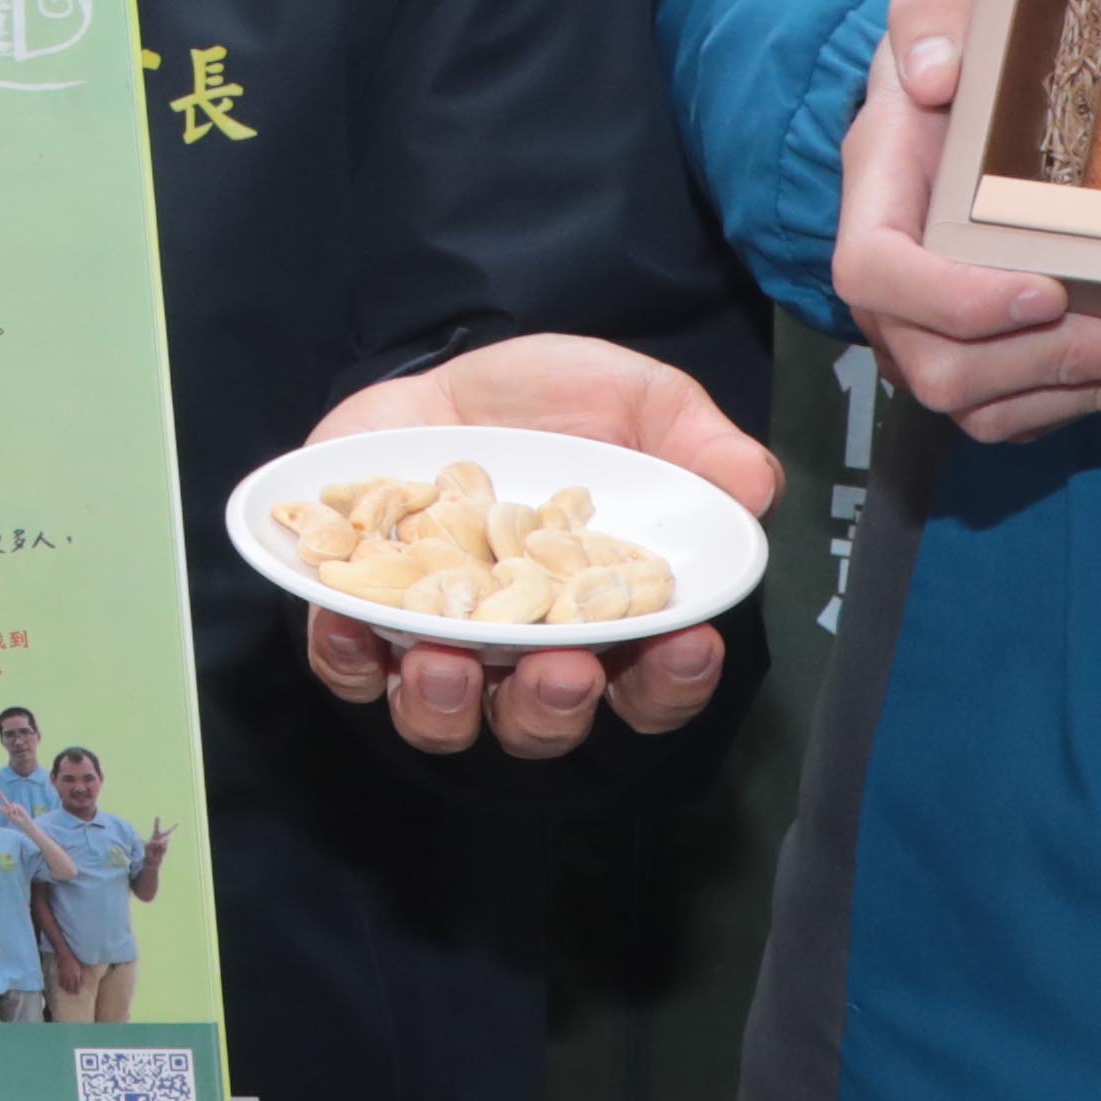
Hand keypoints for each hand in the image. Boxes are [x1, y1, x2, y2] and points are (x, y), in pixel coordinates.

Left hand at [294, 334, 770, 757]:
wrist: (448, 378)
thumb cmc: (556, 406)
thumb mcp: (637, 403)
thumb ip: (695, 445)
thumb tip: (755, 486)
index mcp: (605, 623)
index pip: (650, 687)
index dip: (672, 681)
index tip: (690, 644)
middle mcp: (523, 655)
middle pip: (542, 723)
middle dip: (553, 707)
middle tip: (561, 669)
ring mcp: (438, 644)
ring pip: (440, 717)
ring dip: (443, 703)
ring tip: (443, 660)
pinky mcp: (361, 616)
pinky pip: (346, 666)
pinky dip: (344, 653)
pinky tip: (347, 620)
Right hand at [831, 0, 1100, 441]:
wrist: (975, 64)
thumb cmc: (962, 28)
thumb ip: (929, 14)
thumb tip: (935, 74)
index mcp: (875, 192)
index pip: (875, 274)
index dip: (951, 301)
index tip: (1044, 291)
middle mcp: (894, 277)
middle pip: (934, 362)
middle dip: (1048, 363)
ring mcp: (932, 322)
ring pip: (981, 403)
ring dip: (1083, 396)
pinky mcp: (985, 348)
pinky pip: (1023, 409)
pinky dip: (1097, 404)